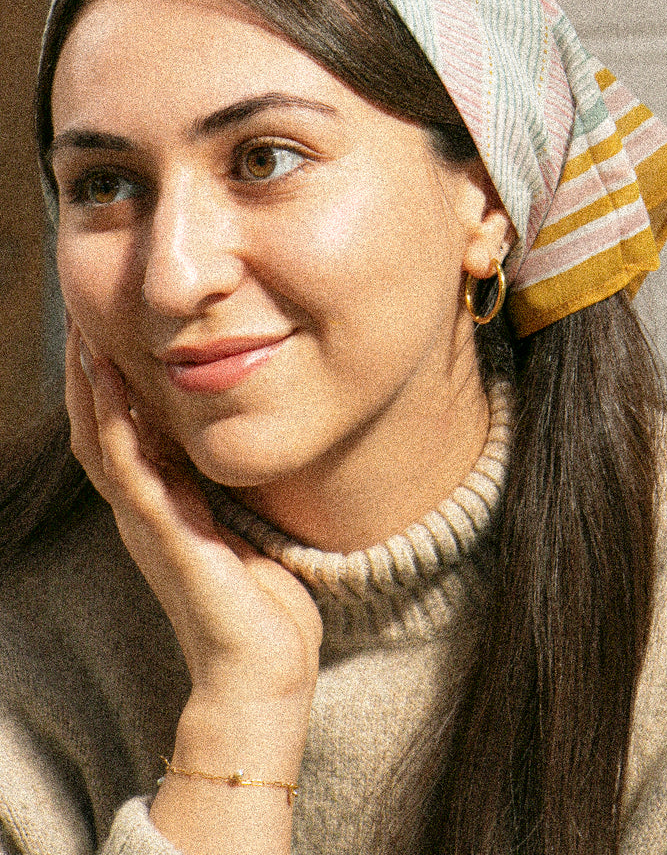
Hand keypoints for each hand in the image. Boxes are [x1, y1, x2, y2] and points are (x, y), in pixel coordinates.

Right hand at [65, 321, 321, 780]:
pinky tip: (114, 385)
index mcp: (157, 508)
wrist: (261, 672)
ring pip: (102, 442)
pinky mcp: (167, 534)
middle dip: (88, 373)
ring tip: (85, 336)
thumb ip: (224, 491)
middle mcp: (141, 513)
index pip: (117, 434)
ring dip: (92, 387)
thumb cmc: (260, 605)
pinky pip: (131, 469)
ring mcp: (148, 524)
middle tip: (82, 317)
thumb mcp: (237, 527)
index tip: (106, 330)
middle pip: (96, 430)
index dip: (106, 383)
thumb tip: (235, 446)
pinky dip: (118, 424)